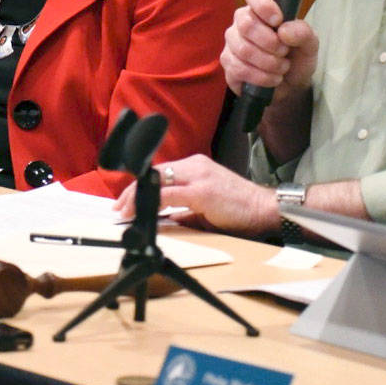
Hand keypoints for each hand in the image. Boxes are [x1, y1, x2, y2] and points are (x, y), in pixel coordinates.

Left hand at [113, 155, 278, 236]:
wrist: (266, 209)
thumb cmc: (240, 209)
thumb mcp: (207, 204)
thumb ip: (185, 208)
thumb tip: (163, 219)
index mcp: (196, 166)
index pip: (160, 171)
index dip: (140, 186)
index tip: (126, 201)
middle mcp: (196, 165)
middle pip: (155, 173)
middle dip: (133, 191)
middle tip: (119, 208)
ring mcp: (199, 176)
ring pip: (158, 181)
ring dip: (138, 197)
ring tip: (125, 211)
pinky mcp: (203, 191)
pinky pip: (169, 195)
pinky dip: (152, 202)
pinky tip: (142, 211)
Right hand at [221, 0, 318, 97]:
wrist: (291, 84)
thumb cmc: (297, 56)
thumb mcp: (310, 44)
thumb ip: (303, 33)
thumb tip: (284, 31)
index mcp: (263, 8)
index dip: (264, 5)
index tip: (278, 21)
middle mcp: (244, 20)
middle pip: (246, 24)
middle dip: (270, 42)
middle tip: (284, 51)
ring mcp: (232, 41)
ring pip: (243, 49)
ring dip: (268, 63)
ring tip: (282, 67)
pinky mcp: (228, 62)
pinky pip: (238, 68)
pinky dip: (260, 77)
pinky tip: (272, 78)